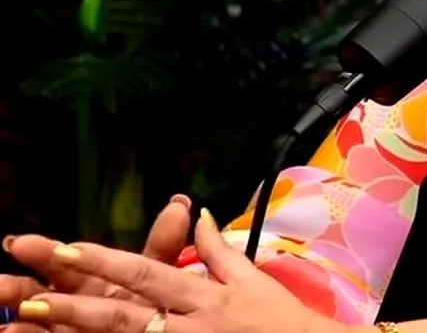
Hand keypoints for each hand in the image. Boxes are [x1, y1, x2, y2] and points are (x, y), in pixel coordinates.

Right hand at [2, 196, 191, 332]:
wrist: (157, 328)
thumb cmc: (150, 304)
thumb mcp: (157, 275)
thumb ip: (162, 246)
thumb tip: (181, 205)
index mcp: (91, 278)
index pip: (66, 262)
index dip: (46, 253)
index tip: (19, 243)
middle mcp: (71, 301)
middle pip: (38, 289)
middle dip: (16, 282)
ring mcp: (65, 325)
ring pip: (34, 317)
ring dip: (15, 307)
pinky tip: (10, 330)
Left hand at [8, 210, 348, 332]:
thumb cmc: (283, 319)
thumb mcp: (252, 279)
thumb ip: (219, 249)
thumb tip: (200, 215)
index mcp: (204, 296)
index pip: (146, 274)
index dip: (105, 262)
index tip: (67, 249)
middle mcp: (191, 324)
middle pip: (125, 315)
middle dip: (77, 307)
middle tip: (32, 299)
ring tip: (41, 326)